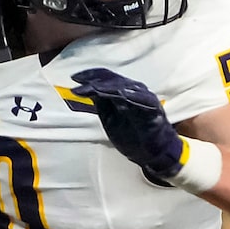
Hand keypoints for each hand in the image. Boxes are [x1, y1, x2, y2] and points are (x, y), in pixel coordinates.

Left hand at [70, 67, 184, 182]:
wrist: (151, 152)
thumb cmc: (132, 134)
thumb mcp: (109, 117)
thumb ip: (101, 103)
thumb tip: (86, 89)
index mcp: (123, 92)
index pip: (107, 79)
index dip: (91, 76)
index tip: (75, 78)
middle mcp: (135, 92)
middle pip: (114, 80)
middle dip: (95, 80)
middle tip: (79, 83)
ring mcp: (145, 99)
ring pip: (126, 88)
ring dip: (109, 87)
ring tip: (94, 87)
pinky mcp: (154, 110)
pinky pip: (144, 100)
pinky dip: (133, 96)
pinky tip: (122, 94)